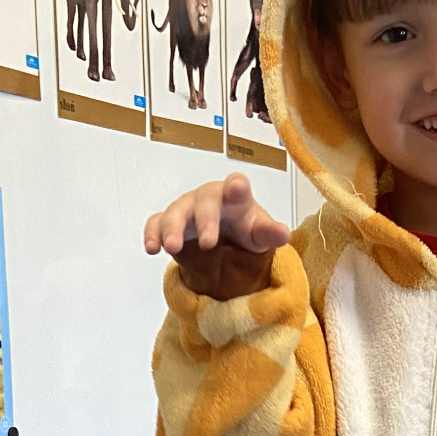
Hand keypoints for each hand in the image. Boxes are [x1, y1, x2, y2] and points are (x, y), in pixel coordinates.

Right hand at [143, 173, 291, 298]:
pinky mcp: (169, 222)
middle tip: (207, 244)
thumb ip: (269, 233)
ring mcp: (186, 208)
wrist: (226, 236)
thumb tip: (284, 234)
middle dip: (205, 221)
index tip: (236, 189)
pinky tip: (152, 249)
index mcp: (235, 197)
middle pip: (204, 201)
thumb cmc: (244, 228)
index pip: (237, 186)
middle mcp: (208, 198)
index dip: (236, 186)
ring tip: (171, 248)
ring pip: (176, 211)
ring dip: (172, 228)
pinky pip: (156, 222)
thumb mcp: (259, 234)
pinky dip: (152, 233)